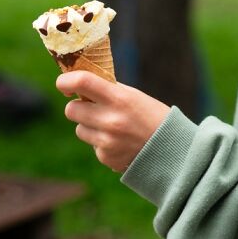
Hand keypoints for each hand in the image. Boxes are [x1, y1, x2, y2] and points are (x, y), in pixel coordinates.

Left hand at [56, 72, 170, 172]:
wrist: (173, 150)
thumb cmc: (152, 117)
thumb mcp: (134, 96)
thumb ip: (108, 90)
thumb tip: (79, 84)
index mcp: (119, 98)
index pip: (81, 82)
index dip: (65, 80)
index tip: (64, 84)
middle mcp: (110, 120)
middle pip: (71, 109)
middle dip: (78, 106)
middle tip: (92, 106)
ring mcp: (107, 142)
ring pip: (79, 129)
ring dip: (90, 126)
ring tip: (113, 127)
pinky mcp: (106, 157)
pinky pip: (93, 145)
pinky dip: (102, 143)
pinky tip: (121, 142)